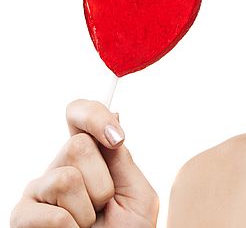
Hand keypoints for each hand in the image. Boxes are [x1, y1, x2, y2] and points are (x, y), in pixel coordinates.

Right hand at [10, 99, 158, 227]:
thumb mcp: (137, 194)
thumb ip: (122, 159)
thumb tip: (114, 113)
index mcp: (91, 158)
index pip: (79, 114)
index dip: (94, 115)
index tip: (117, 137)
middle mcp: (60, 167)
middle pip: (77, 145)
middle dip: (102, 181)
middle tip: (103, 206)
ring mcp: (38, 192)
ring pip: (66, 178)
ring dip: (88, 210)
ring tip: (88, 225)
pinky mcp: (22, 218)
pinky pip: (52, 214)